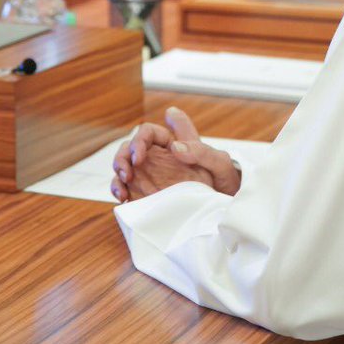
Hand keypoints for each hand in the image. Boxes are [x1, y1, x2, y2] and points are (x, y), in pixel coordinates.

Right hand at [110, 107, 242, 202]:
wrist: (225, 212)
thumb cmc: (226, 182)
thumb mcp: (220, 164)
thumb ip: (201, 151)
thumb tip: (175, 148)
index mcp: (174, 144)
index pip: (149, 132)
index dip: (140, 139)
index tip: (140, 155)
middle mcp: (158, 158)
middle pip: (130, 147)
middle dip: (123, 156)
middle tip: (128, 171)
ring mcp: (150, 177)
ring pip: (123, 166)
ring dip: (117, 173)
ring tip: (122, 188)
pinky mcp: (146, 195)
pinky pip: (125, 189)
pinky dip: (119, 191)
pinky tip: (123, 198)